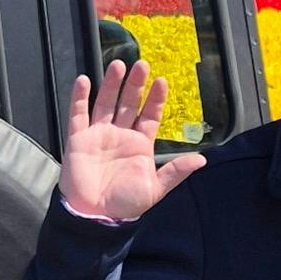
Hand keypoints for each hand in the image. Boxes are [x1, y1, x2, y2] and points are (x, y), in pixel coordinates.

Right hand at [61, 61, 204, 222]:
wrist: (96, 215)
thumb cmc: (126, 204)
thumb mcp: (156, 188)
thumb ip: (175, 172)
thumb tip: (202, 159)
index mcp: (140, 144)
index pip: (150, 115)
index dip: (156, 99)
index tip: (162, 81)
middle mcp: (120, 134)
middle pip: (129, 103)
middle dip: (136, 85)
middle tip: (142, 63)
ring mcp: (99, 134)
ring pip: (106, 103)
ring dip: (111, 84)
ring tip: (119, 65)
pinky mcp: (78, 138)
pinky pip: (78, 114)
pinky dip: (80, 97)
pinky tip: (85, 81)